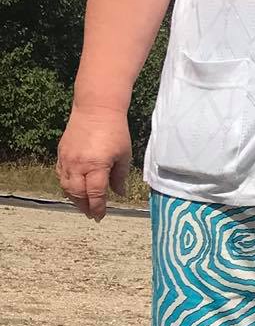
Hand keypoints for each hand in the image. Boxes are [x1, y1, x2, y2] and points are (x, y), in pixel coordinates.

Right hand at [57, 106, 131, 220]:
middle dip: (84, 206)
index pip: (95, 193)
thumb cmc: (115, 131)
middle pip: (78, 193)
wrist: (96, 109)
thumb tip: (119, 194)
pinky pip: (60, 175)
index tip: (100, 216)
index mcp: (96, 166)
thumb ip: (120, 176)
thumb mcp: (124, 155)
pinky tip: (73, 189)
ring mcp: (67, 159)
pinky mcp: (61, 153)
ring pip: (66, 186)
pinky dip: (66, 185)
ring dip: (74, 199)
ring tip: (83, 205)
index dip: (98, 207)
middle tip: (91, 214)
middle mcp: (78, 165)